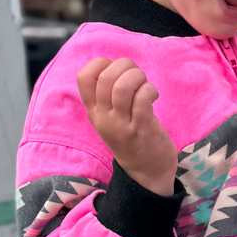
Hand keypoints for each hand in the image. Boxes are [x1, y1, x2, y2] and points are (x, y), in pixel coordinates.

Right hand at [76, 57, 177, 194]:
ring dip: (138, 77)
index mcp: (94, 111)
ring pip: (123, 86)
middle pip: (105, 77)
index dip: (101, 63)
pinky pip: (142, 98)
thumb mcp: (110, 118)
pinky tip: (154, 96)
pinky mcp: (141, 128)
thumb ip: (108, 95)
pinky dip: (150, 90)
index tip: (117, 71)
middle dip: (125, 66)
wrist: (145, 173)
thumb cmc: (130, 138)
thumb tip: (118, 65)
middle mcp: (104, 117)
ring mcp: (121, 124)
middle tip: (137, 76)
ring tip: (145, 85)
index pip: (83, 77)